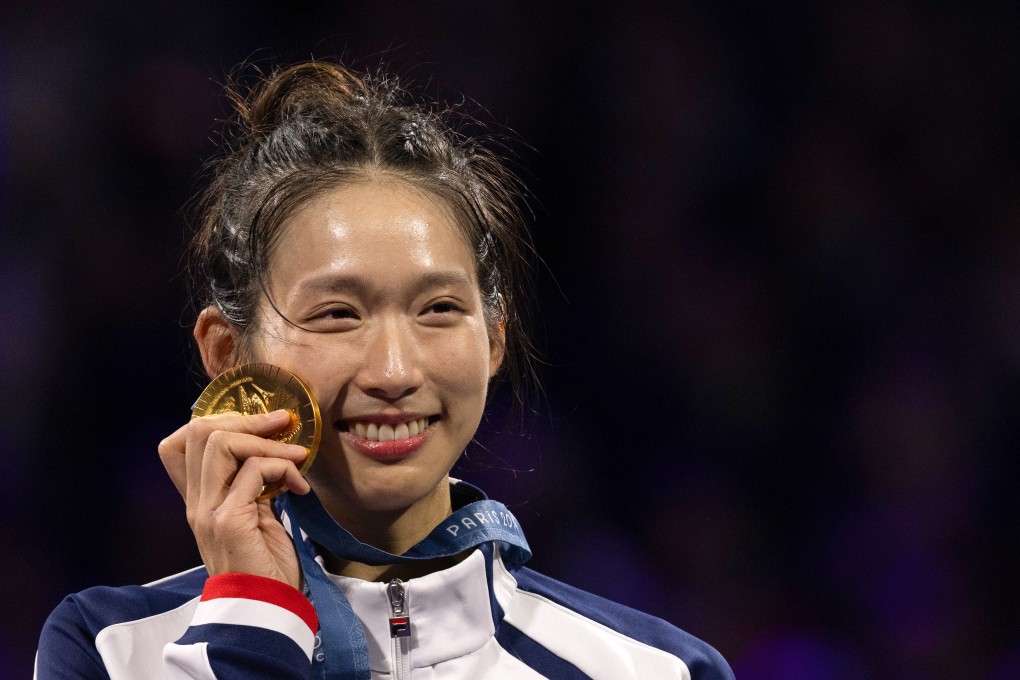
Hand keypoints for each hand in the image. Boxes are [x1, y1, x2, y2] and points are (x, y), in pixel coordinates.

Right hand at [158, 410, 310, 588]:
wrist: (265, 609)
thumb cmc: (266, 564)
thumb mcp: (256, 515)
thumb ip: (253, 485)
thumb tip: (273, 450)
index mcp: (199, 499)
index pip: (179, 443)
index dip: (218, 421)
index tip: (258, 428)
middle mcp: (196, 502)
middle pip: (198, 431)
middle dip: (247, 419)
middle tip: (282, 427)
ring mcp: (208, 511)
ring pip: (221, 442)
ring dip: (267, 442)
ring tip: (297, 457)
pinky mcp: (229, 521)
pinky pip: (254, 471)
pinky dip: (284, 468)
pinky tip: (300, 487)